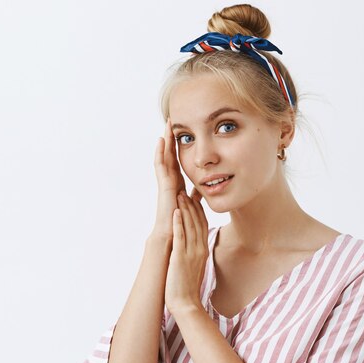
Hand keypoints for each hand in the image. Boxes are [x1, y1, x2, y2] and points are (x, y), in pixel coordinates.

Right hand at [151, 118, 186, 239]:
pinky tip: (161, 141)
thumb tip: (203, 188)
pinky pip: (160, 167)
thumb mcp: (193, 206)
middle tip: (172, 122)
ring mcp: (165, 184)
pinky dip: (160, 153)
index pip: (178, 162)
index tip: (182, 133)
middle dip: (171, 140)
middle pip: (170, 156)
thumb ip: (196, 196)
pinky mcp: (164, 188)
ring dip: (165, 142)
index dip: (179, 148)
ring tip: (166, 125)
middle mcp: (170, 183)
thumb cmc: (183, 227)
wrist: (173, 239)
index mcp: (178, 186)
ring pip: (164, 158)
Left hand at [165, 187, 208, 313]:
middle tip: (187, 189)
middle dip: (192, 204)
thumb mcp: (196, 266)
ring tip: (179, 195)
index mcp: (203, 250)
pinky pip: (180, 237)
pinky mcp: (180, 258)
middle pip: (198, 221)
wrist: (186, 304)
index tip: (195, 197)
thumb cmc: (188, 287)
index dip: (199, 209)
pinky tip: (175, 212)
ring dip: (184, 209)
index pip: (203, 224)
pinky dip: (178, 223)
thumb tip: (195, 245)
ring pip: (189, 226)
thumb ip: (196, 253)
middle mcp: (199, 249)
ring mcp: (191, 253)